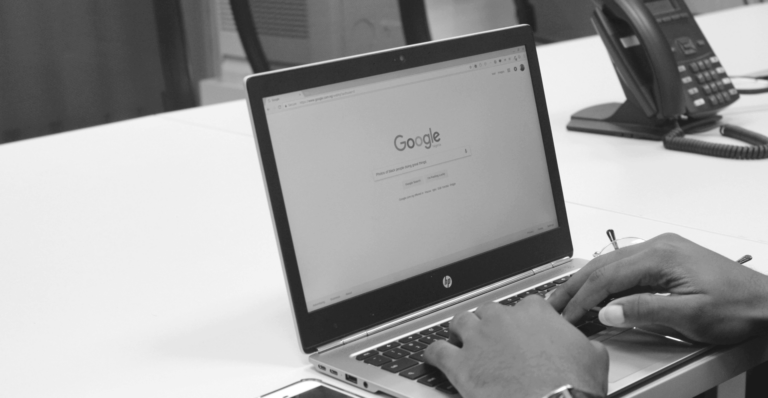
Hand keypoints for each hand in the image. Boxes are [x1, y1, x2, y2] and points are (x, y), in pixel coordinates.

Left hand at [424, 298, 607, 397]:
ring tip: (460, 340)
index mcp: (535, 313)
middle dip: (489, 323)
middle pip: (488, 311)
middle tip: (493, 339)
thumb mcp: (593, 358)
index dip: (523, 319)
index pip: (525, 305)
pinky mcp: (459, 363)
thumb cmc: (573, 386)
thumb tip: (588, 346)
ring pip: (459, 322)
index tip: (524, 329)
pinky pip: (436, 351)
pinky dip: (432, 353)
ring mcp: (478, 339)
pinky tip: (432, 357)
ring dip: (459, 330)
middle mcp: (502, 319)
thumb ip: (585, 344)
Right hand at [549, 233, 767, 343]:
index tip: (568, 315)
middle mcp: (658, 246)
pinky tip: (596, 293)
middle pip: (602, 265)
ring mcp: (661, 250)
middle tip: (553, 305)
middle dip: (575, 287)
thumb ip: (644, 311)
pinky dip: (604, 281)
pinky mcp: (665, 259)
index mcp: (661, 255)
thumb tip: (606, 310)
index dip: (583, 298)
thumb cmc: (738, 307)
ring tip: (566, 300)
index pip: (608, 276)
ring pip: (610, 264)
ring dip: (586, 283)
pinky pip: (624, 267)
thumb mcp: (690, 315)